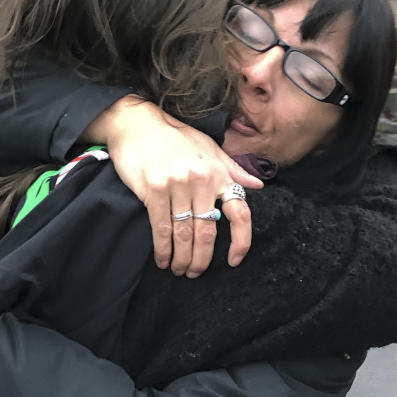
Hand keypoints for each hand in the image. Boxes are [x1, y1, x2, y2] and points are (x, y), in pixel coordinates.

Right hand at [85, 97, 261, 276]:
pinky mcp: (154, 190)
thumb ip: (233, 170)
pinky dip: (163, 250)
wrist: (137, 123)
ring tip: (179, 270)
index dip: (241, 241)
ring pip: (184, 234)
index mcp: (218, 174)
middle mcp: (201, 181)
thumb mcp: (210, 148)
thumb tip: (259, 186)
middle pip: (207, 233)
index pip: (239, 213)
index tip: (234, 260)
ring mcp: (177, 186)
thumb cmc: (175, 137)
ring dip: (182, 259)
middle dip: (202, 259)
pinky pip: (162, 228)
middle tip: (195, 273)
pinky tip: (163, 261)